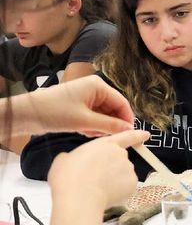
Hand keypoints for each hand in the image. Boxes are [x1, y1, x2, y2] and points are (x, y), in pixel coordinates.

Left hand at [19, 76, 133, 136]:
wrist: (27, 114)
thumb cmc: (55, 112)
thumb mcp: (86, 121)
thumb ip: (110, 126)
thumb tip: (129, 130)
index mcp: (98, 86)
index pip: (122, 103)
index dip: (127, 119)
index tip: (130, 135)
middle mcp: (94, 89)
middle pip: (114, 109)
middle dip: (111, 124)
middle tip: (107, 138)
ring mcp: (86, 97)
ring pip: (104, 114)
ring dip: (100, 127)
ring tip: (89, 133)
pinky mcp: (79, 105)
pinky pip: (94, 116)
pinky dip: (92, 126)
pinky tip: (83, 131)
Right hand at [47, 130, 149, 209]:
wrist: (79, 198)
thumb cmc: (69, 178)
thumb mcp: (64, 160)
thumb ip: (74, 157)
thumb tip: (72, 160)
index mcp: (105, 144)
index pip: (126, 136)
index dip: (137, 135)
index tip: (146, 135)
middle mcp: (121, 155)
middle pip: (119, 161)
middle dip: (111, 169)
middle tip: (94, 179)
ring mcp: (129, 169)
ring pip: (122, 176)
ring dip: (113, 182)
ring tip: (96, 189)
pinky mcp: (133, 185)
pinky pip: (126, 189)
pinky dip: (118, 193)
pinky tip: (104, 196)